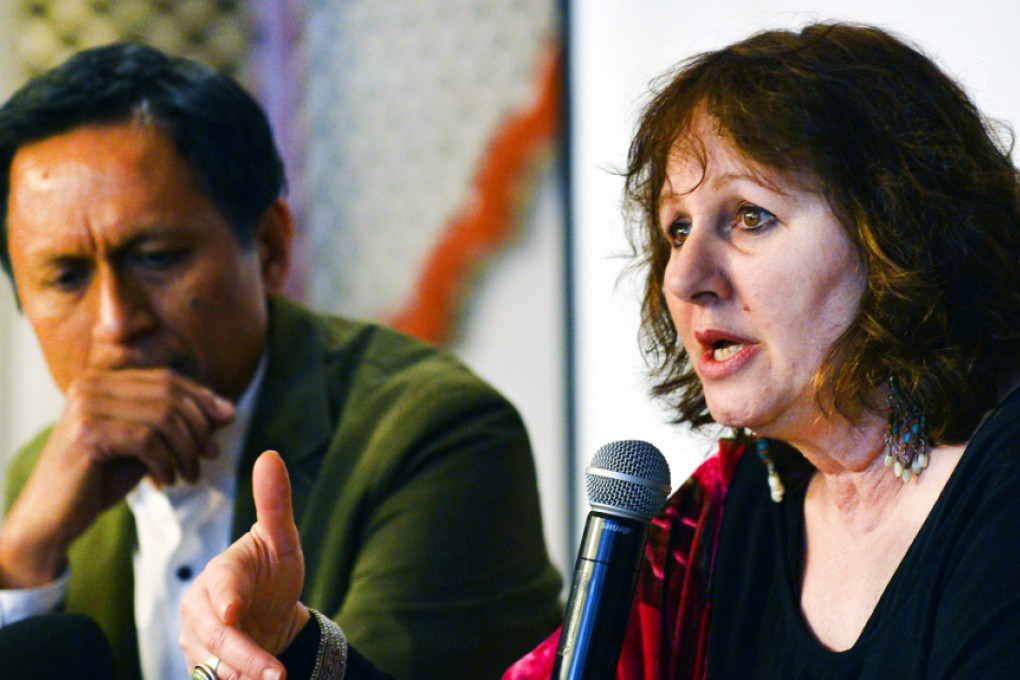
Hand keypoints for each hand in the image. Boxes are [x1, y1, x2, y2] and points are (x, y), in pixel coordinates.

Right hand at [0, 367, 233, 586]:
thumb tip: (229, 410)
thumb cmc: (101, 479)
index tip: (228, 419)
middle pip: (169, 394)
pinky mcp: (86, 434)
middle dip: (199, 425)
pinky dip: (166, 462)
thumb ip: (182, 426)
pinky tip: (168, 480)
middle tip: (212, 454)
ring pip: (163, 417)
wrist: (52, 520)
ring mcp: (86, 407)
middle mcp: (91, 385)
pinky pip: (147, 440)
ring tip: (190, 474)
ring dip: (187, 448)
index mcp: (103, 380)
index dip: (203, 398)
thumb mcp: (148, 446)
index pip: (168, 379)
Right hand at [180, 450, 309, 679]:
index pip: (222, 585)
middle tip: (278, 674)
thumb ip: (275, 504)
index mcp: (223, 571)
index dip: (227, 599)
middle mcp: (200, 606)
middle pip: (215, 635)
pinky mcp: (199, 663)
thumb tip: (270, 454)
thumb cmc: (274, 572)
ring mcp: (195, 637)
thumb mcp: (282, 540)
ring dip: (243, 677)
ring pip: (213, 664)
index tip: (234, 613)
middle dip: (246, 657)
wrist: (268, 615)